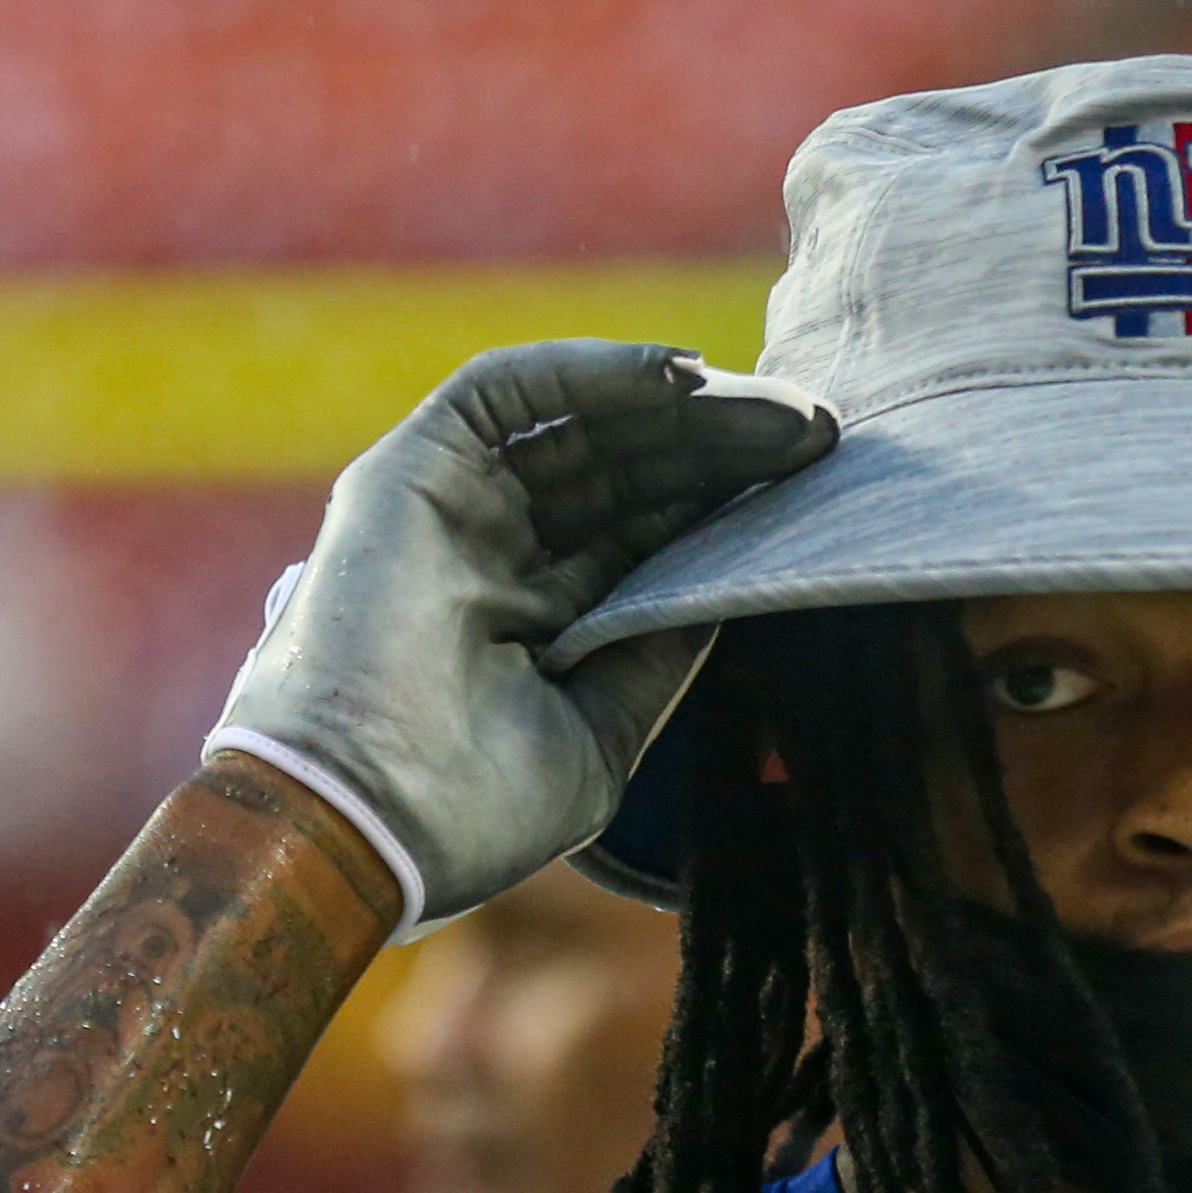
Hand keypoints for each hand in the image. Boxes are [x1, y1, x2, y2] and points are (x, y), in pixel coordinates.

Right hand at [210, 340, 834, 938]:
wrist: (367, 821)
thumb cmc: (474, 807)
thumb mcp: (603, 732)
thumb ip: (661, 650)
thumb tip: (735, 582)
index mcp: (537, 623)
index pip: (648, 537)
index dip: (730, 506)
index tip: (822, 491)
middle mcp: (494, 556)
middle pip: (626, 471)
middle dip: (724, 448)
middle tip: (824, 434)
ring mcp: (450, 511)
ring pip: (581, 425)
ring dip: (683, 409)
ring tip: (780, 411)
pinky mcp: (408, 473)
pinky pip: (507, 392)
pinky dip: (594, 372)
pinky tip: (685, 378)